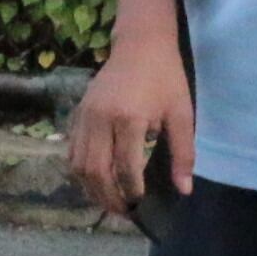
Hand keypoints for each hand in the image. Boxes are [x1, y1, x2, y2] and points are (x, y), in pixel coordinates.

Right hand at [65, 40, 193, 218]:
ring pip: (79, 165)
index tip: (142, 205)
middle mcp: (101, 119)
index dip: (132, 191)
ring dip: (92, 189)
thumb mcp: (182, 113)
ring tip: (109, 202)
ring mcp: (85, 116)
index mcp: (128, 118)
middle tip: (124, 212)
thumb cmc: (165, 77)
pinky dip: (80, 172)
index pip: (125, 168)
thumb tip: (185, 190)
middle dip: (110, 198)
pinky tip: (95, 182)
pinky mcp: (77, 113)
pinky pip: (72, 151)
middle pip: (97, 171)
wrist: (140, 43)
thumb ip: (183, 153)